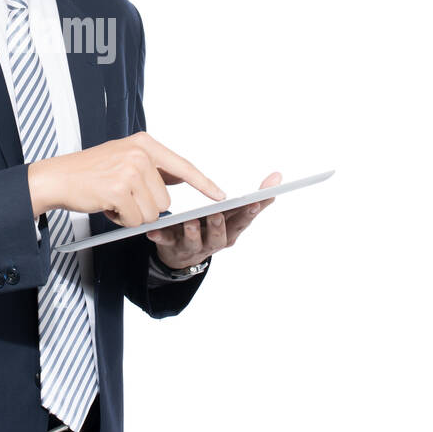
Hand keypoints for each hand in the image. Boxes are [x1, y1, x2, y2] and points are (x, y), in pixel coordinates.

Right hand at [27, 132, 224, 227]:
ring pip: (152, 212)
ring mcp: (130, 171)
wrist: (56, 178)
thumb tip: (178, 181)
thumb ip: (152, 167)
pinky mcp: (119, 190)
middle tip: (120, 195)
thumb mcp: (123, 158)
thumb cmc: (88, 172)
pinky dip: (122, 220)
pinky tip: (106, 205)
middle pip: (165, 199)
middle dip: (144, 206)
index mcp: (144, 143)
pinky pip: (135, 220)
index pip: (182, 166)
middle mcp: (140, 153)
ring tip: (112, 199)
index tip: (220, 194)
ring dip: (132, 214)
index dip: (203, 182)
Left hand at [146, 171, 282, 269]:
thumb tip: (279, 176)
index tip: (255, 202)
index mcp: (231, 231)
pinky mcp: (173, 247)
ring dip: (192, 232)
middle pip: (219, 235)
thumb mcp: (236, 215)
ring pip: (194, 241)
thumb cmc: (214, 228)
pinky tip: (153, 232)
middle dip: (218, 225)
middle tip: (216, 214)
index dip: (250, 213)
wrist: (185, 255)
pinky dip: (160, 238)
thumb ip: (259, 198)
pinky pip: (166, 243)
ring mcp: (193, 246)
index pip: (243, 221)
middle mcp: (214, 241)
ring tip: (188, 221)